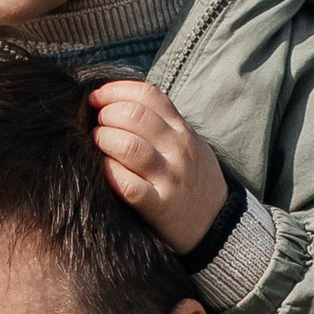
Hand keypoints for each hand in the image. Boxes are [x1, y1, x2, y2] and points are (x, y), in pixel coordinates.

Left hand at [89, 78, 229, 251]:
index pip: (148, 94)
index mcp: (182, 129)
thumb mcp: (187, 143)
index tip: (96, 98)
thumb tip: (117, 104)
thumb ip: (161, 124)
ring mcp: (169, 177)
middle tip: (95, 124)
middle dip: (106, 114)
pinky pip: (129, 186)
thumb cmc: (192, 179)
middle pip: (135, 115)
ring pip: (129, 146)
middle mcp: (178, 149)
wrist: (218, 223)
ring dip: (105, 139)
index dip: (116, 90)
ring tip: (97, 144)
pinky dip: (110, 174)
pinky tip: (104, 170)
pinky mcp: (159, 206)